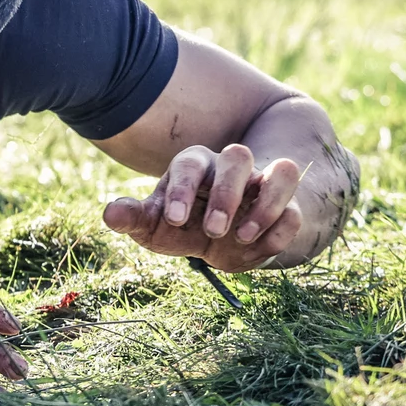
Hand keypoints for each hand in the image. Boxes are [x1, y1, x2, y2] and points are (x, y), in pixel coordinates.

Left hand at [101, 143, 301, 272]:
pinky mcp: (287, 210)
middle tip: (213, 231)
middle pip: (238, 156)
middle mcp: (231, 169)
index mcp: (194, 166)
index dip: (184, 189)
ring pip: (283, 170)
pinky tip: (259, 249)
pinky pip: (296, 210)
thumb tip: (109, 215)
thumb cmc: (181, 225)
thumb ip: (133, 217)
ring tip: (241, 236)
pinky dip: (281, 231)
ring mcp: (263, 187)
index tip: (176, 221)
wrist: (218, 244)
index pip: (191, 162)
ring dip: (267, 205)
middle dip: (227, 193)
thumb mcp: (153, 225)